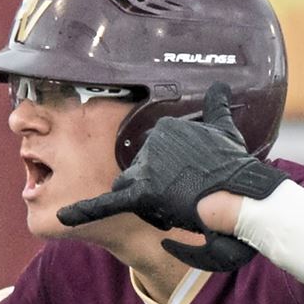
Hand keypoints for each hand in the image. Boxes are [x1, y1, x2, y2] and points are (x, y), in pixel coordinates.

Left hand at [57, 82, 285, 271]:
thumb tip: (220, 86)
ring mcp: (146, 167)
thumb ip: (218, 107)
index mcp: (166, 128)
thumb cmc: (234, 168)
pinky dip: (83, 211)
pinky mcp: (142, 191)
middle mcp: (151, 143)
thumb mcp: (225, 131)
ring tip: (175, 208)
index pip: (153, 155)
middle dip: (155, 187)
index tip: (188, 180)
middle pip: (139, 172)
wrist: (240, 195)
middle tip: (183, 198)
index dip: (167, 173)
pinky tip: (64, 216)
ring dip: (146, 200)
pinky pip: (106, 202)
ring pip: (130, 189)